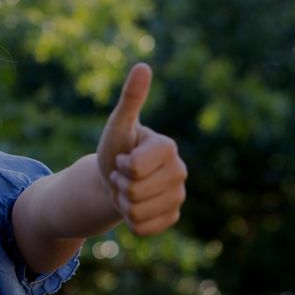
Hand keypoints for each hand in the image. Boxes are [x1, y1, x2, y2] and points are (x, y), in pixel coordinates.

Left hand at [96, 63, 186, 236]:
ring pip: (136, 212)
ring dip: (122, 203)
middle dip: (120, 186)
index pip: (135, 168)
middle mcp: (180, 171)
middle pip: (135, 192)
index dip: (121, 166)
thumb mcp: (118, 125)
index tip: (124, 158)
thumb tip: (143, 66)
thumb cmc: (116, 148)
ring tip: (127, 190)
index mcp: (168, 147)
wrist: (114, 179)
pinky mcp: (172, 217)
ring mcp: (178, 197)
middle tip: (123, 176)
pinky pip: (142, 228)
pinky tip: (134, 207)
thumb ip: (130, 99)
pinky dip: (129, 221)